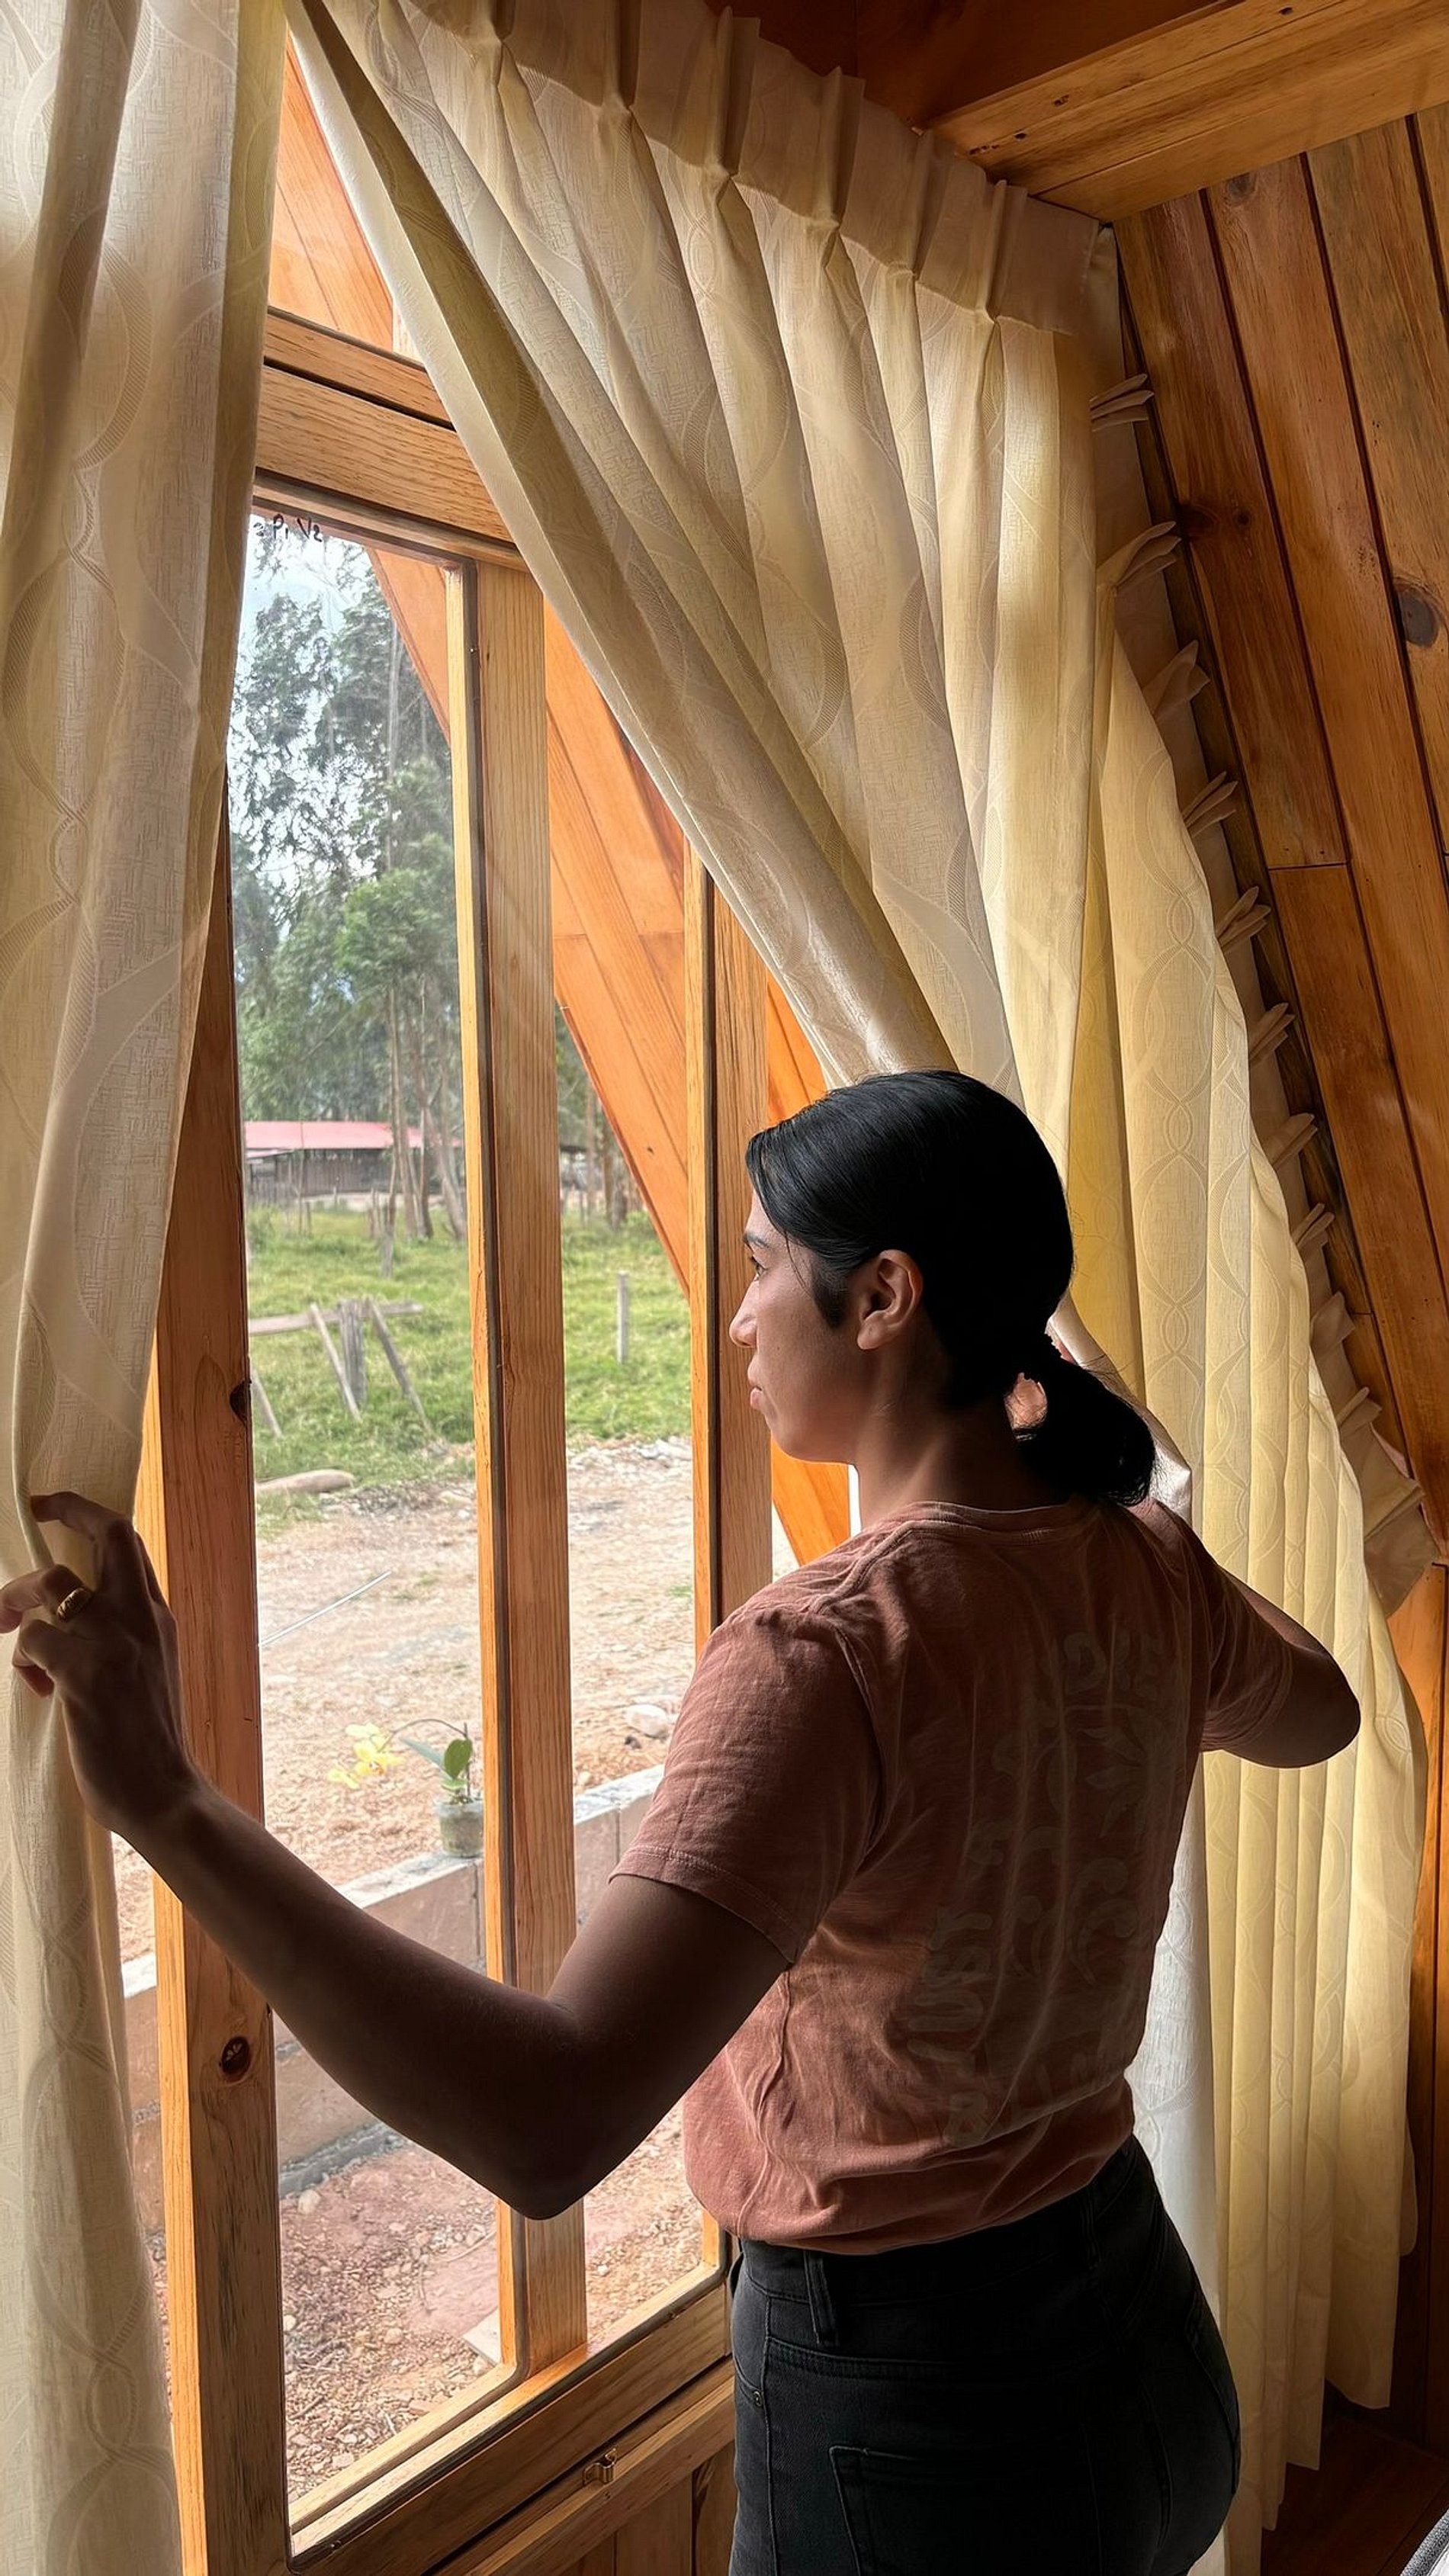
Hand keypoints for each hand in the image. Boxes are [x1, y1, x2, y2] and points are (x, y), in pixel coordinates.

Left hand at [2, 1493, 197, 1840]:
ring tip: (7, 1625)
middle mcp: (142, 1619)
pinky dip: (21, 1660)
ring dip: (17, 1597)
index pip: (130, 1543)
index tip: (54, 1508)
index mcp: (158, 1618)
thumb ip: (123, 1637)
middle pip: (110, 1533)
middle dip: (67, 1511)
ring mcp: (115, 1643)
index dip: (89, 1515)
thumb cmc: (148, 1744)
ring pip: (52, 1582)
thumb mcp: (148, 1672)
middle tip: (35, 1513)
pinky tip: (35, 1688)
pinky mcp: (84, 1675)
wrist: (163, 1794)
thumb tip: (70, 1619)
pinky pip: (32, 1641)